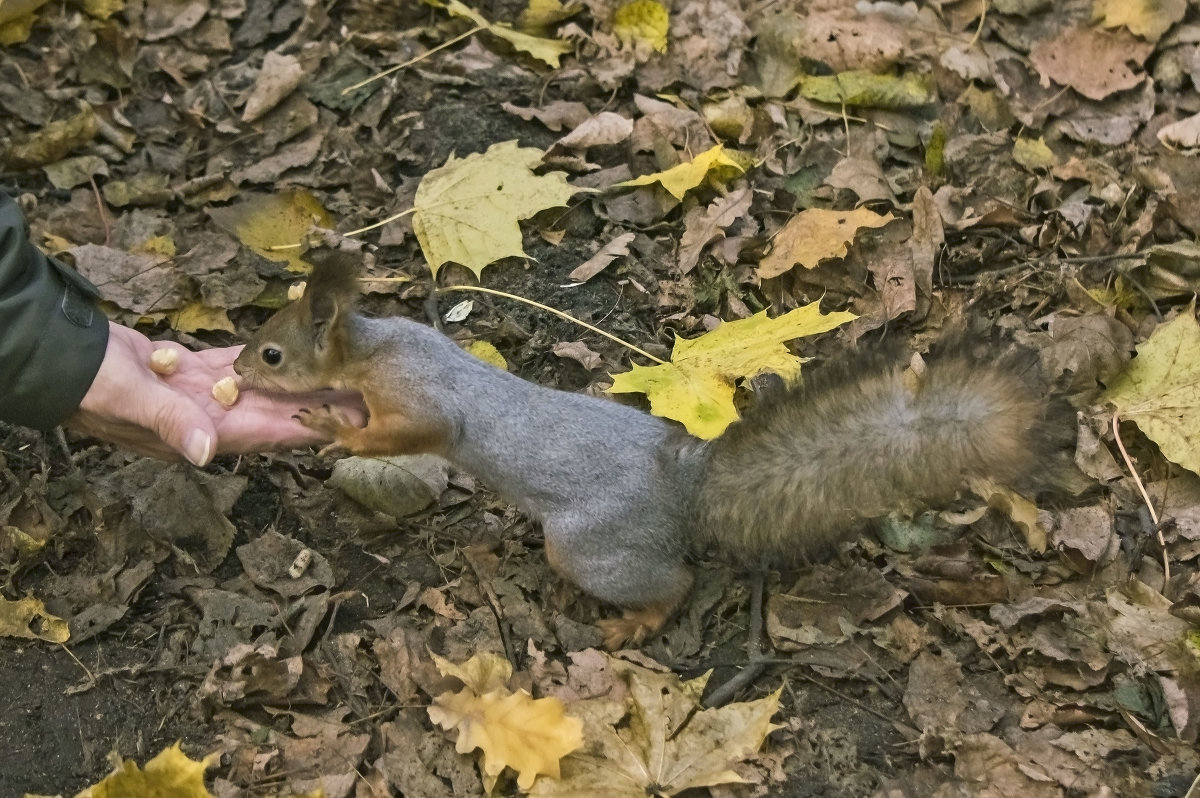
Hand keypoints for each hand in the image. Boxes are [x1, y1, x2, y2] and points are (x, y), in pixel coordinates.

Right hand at [67, 322, 364, 464]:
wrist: (62, 361)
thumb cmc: (92, 388)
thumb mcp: (132, 402)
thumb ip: (170, 423)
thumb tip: (205, 453)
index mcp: (201, 431)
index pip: (268, 433)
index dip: (309, 429)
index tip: (348, 426)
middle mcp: (209, 417)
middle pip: (275, 411)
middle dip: (317, 405)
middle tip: (362, 394)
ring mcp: (201, 394)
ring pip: (262, 388)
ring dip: (298, 382)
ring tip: (338, 373)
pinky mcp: (189, 370)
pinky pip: (235, 365)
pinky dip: (260, 360)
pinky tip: (288, 353)